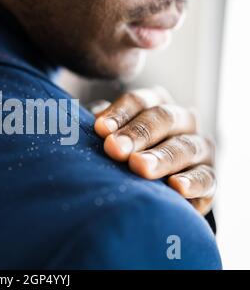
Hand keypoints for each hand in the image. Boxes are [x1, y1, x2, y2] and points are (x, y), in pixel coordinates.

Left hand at [91, 86, 215, 214]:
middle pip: (163, 117)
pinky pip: (207, 178)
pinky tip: (176, 187)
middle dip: (138, 133)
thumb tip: (81, 124)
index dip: (120, 113)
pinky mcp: (209, 177)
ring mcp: (199, 147)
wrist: (155, 190)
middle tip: (115, 149)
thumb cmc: (126, 155)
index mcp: (156, 104)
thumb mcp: (113, 137)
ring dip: (161, 156)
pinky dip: (193, 182)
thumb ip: (103, 128)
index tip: (100, 129)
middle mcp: (182, 120)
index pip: (139, 101)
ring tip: (140, 167)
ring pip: (184, 146)